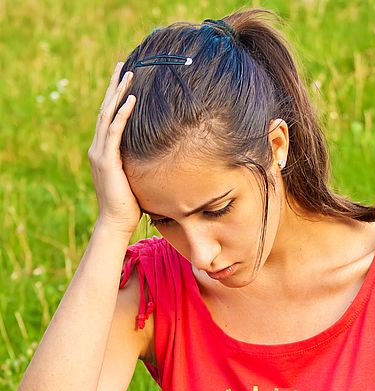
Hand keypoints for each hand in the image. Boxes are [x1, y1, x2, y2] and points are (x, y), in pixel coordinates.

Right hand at [88, 62, 140, 236]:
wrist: (116, 222)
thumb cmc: (129, 205)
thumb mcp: (134, 178)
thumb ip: (138, 164)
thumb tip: (157, 158)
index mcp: (103, 152)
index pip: (108, 118)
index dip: (115, 97)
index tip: (124, 80)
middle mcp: (98, 149)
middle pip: (105, 110)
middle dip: (114, 86)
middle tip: (122, 64)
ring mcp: (100, 154)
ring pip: (108, 115)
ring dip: (118, 93)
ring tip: (128, 73)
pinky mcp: (107, 161)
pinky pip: (114, 132)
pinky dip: (122, 114)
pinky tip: (131, 99)